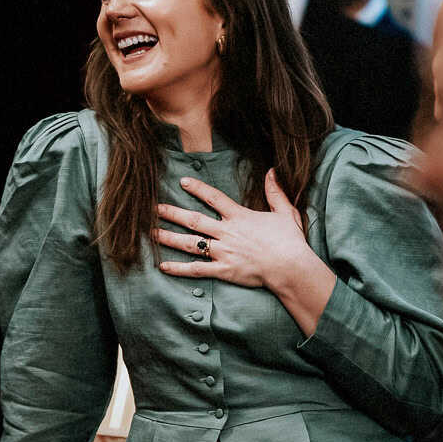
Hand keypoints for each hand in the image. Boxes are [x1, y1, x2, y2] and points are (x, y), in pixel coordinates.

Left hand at [154, 171, 311, 289]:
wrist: (291, 268)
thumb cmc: (290, 241)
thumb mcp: (285, 211)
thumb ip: (275, 191)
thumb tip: (271, 171)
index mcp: (239, 217)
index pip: (214, 198)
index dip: (198, 189)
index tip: (183, 181)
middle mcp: (227, 233)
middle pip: (193, 220)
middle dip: (172, 213)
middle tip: (153, 208)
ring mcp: (223, 252)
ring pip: (190, 243)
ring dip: (169, 238)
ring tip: (151, 233)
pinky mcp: (223, 271)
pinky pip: (197, 269)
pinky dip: (179, 268)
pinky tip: (163, 266)